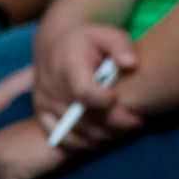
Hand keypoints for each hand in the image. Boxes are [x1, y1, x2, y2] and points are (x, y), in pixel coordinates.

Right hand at [31, 21, 142, 144]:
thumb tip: (131, 64)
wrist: (55, 45)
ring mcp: (45, 103)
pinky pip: (60, 138)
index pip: (83, 91)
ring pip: (75, 130)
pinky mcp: (41, 115)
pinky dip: (81, 143)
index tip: (120, 98)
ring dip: (102, 134)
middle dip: (113, 122)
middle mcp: (52, 86)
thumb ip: (121, 46)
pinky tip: (101, 138)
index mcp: (68, 65)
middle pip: (82, 116)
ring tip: (124, 129)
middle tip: (136, 121)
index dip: (103, 100)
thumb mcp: (106, 34)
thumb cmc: (88, 41)